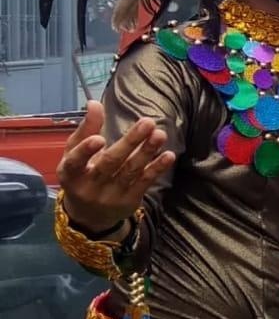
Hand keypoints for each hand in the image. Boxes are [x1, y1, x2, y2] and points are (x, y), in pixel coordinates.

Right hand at [57, 102, 174, 233]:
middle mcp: (90, 186)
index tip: (99, 138)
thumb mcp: (75, 154)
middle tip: (148, 122)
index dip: (86, 151)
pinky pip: (144, 182)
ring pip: (130, 171)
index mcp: (71, 173)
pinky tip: (168, 155)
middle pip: (111, 163)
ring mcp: (110, 195)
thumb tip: (94, 103)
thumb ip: (86, 129)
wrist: (90, 215)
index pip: (75, 162)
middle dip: (130, 142)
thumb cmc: (82, 175)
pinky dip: (156, 169)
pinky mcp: (129, 200)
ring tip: (160, 134)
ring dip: (147, 152)